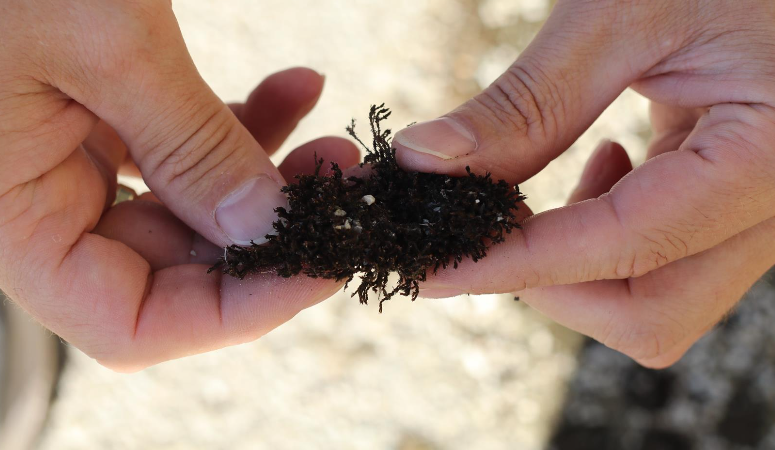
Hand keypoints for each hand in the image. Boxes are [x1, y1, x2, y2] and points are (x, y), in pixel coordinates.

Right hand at [0, 1, 358, 370]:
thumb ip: (192, 149)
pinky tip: (297, 88)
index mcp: (9, 221)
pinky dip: (242, 124)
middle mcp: (37, 206)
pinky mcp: (98, 115)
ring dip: (268, 181)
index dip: (232, 315)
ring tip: (336, 144)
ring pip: (191, 210)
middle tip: (345, 191)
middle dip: (270, 235)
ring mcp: (69, 161)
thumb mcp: (105, 44)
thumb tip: (275, 229)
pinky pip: (183, 147)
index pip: (130, 327)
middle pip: (173, 273)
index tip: (319, 270)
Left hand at [394, 0, 774, 366]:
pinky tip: (606, 165)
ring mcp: (757, 215)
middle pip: (649, 313)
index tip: (434, 269)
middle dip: (552, 285)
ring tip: (559, 181)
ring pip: (655, 303)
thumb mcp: (621, 14)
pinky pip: (664, 263)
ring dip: (577, 265)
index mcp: (768, 157)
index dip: (517, 265)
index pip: (624, 245)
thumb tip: (423, 161)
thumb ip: (527, 102)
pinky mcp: (733, 203)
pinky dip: (606, 239)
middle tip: (492, 224)